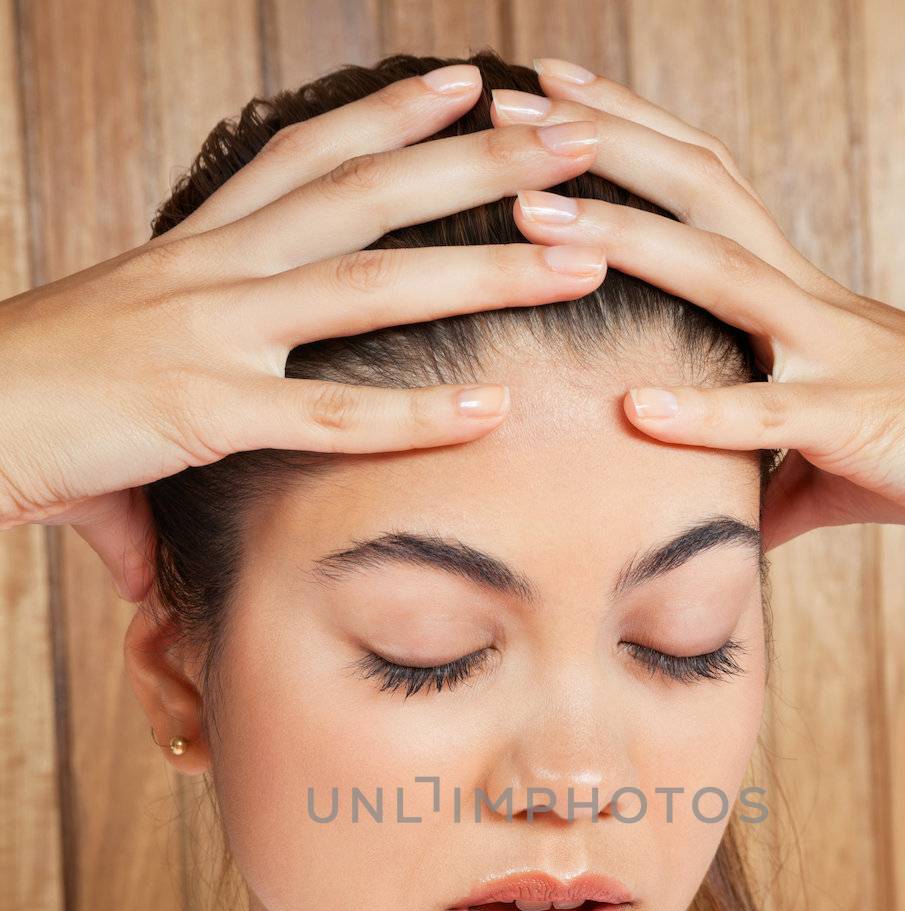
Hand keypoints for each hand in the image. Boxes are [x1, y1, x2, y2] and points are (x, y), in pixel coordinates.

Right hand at [0, 64, 609, 600]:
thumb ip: (158, 469)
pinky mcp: (199, 409)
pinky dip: (411, 415)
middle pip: (367, 192)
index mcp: (194, 250)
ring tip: (580, 252)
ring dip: (483, 267)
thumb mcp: (112, 409)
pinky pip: (326, 413)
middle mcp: (211, 268)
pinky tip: (490, 410)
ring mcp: (209, 331)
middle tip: (571, 132)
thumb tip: (151, 561)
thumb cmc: (24, 415)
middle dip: (477, 161)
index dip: (388, 118)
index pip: (304, 159)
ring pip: (369, 282)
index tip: (465, 87)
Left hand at [494, 63, 904, 557]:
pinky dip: (702, 413)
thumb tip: (710, 511)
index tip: (551, 97)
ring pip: (721, 274)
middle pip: (699, 190)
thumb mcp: (819, 455)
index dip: (630, 133)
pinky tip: (634, 407)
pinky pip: (769, 415)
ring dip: (626, 239)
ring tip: (538, 215)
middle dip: (605, 144)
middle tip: (514, 107)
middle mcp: (806, 299)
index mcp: (793, 294)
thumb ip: (752, 470)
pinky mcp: (853, 420)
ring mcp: (830, 352)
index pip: (703, 186)